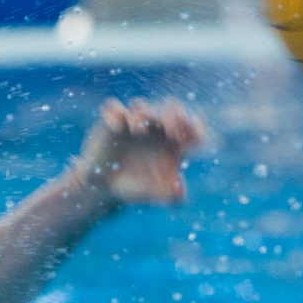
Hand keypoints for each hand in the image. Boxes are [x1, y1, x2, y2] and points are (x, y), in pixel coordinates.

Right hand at [73, 98, 204, 205]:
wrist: (106, 189)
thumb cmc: (137, 189)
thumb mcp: (155, 196)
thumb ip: (171, 197)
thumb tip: (179, 188)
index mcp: (174, 144)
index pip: (193, 129)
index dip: (196, 128)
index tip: (188, 138)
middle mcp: (157, 129)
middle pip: (172, 109)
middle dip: (174, 114)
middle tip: (169, 128)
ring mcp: (134, 123)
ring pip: (141, 106)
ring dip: (143, 113)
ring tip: (138, 130)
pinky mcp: (112, 123)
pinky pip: (113, 108)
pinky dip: (114, 113)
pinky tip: (116, 127)